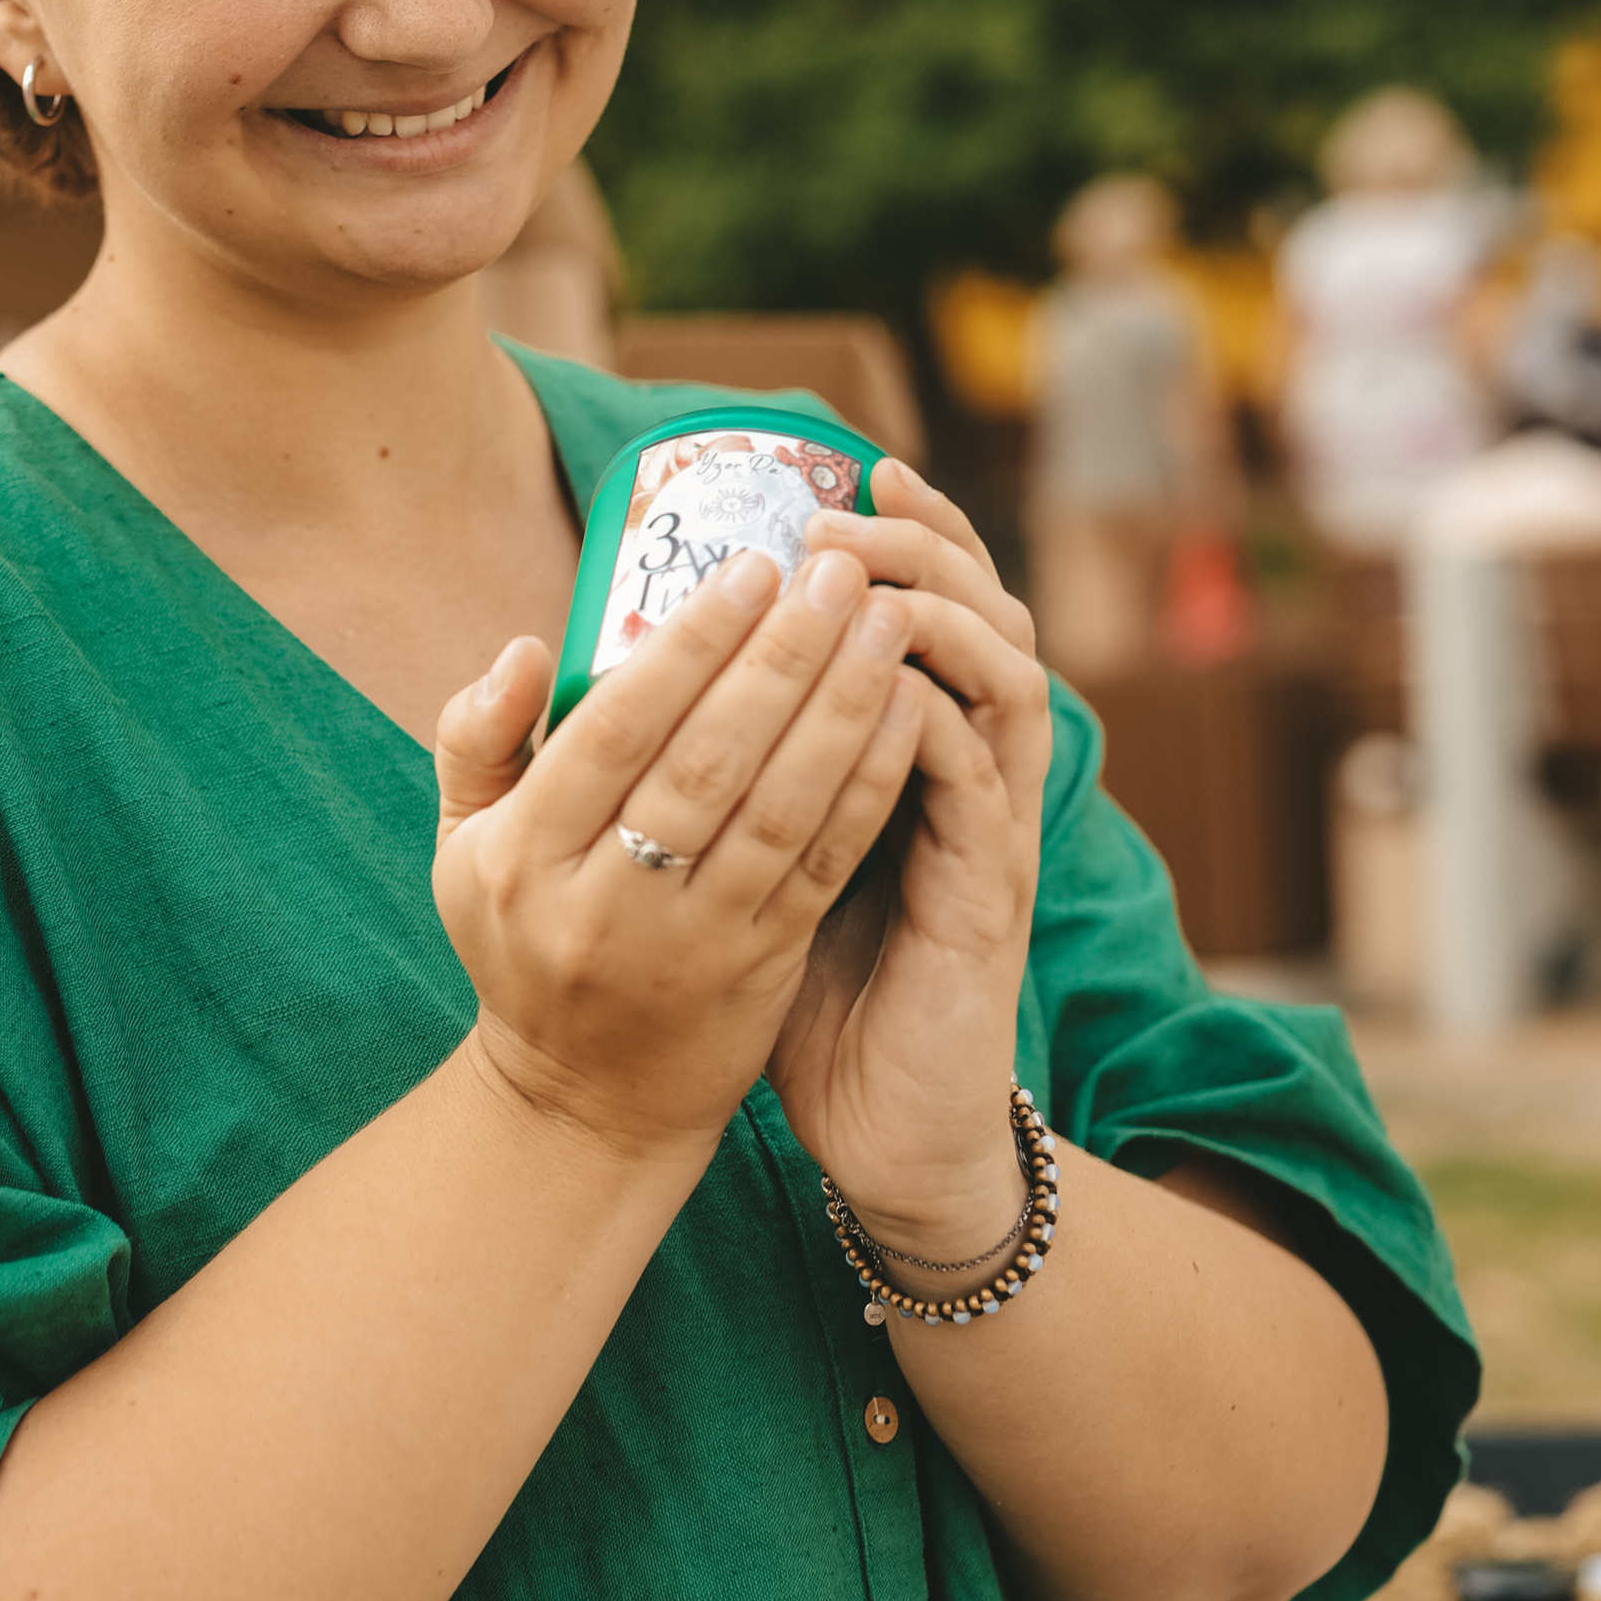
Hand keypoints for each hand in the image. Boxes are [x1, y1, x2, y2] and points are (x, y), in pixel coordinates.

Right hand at [432, 543, 920, 1158]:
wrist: (584, 1104)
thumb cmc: (525, 943)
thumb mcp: (463, 849)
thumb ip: (475, 740)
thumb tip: (525, 647)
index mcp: (523, 857)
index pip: (614, 730)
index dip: (689, 646)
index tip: (752, 566)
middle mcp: (604, 903)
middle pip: (707, 760)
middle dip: (782, 656)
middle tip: (836, 570)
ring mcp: (691, 941)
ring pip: (778, 807)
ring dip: (842, 706)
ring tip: (884, 620)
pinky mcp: (761, 967)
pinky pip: (823, 861)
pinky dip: (869, 782)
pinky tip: (907, 712)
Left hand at [765, 463, 1053, 1258]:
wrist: (879, 1124)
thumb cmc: (804, 990)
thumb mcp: (744, 862)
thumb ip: (707, 778)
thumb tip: (598, 689)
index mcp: (903, 756)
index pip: (921, 610)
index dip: (896, 538)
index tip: (828, 475)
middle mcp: (962, 771)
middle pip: (978, 613)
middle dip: (918, 545)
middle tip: (843, 505)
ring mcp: (988, 825)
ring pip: (1001, 675)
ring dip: (941, 611)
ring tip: (868, 576)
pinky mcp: (993, 886)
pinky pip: (982, 774)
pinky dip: (936, 718)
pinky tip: (882, 689)